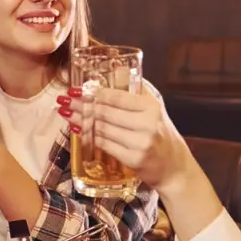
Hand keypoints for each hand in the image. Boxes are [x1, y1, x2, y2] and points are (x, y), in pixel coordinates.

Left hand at [57, 86, 192, 193]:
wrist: (174, 166)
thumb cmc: (161, 134)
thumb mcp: (155, 109)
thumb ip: (137, 93)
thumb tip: (114, 74)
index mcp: (151, 107)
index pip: (117, 97)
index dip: (94, 93)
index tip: (78, 89)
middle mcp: (146, 124)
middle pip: (106, 112)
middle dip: (82, 105)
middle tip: (66, 99)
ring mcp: (140, 143)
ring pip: (102, 128)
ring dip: (81, 121)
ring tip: (68, 114)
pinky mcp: (133, 159)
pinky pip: (105, 144)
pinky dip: (90, 137)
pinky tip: (79, 131)